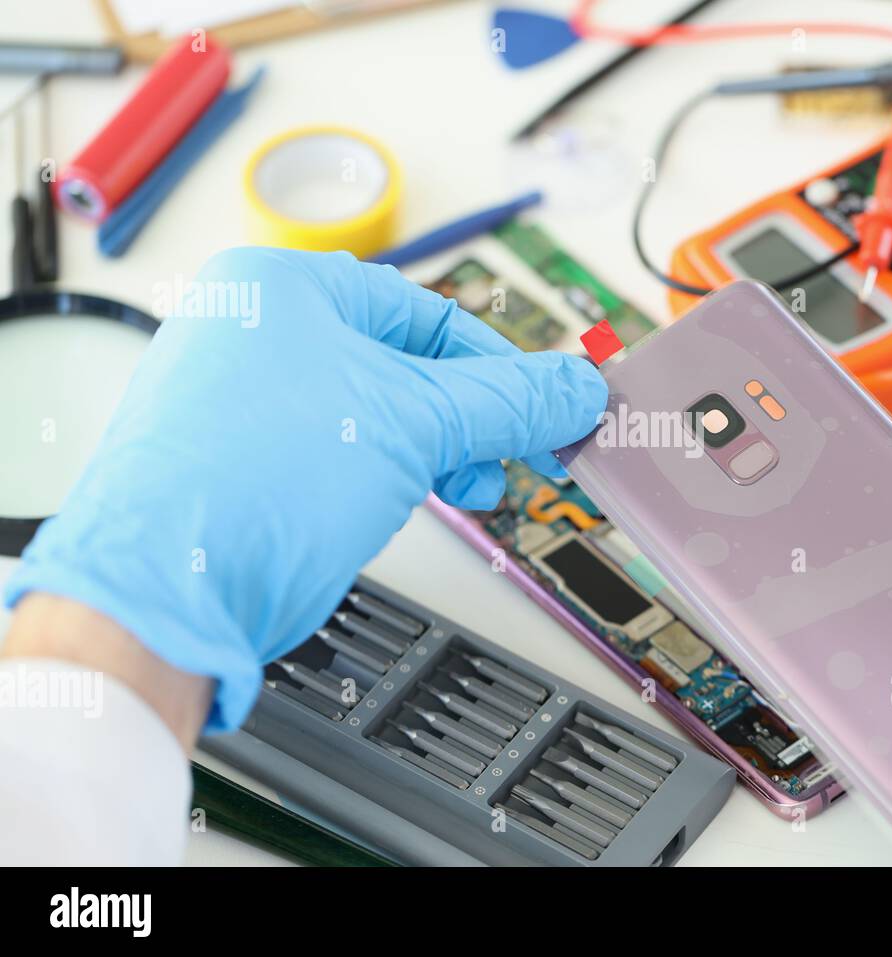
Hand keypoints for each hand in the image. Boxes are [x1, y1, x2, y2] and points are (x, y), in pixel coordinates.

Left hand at [4, 248, 606, 732]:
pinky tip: (408, 503)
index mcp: (282, 288)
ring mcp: (239, 400)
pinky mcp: (238, 461)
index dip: (500, 367)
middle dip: (467, 420)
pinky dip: (386, 474)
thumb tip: (575, 388)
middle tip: (510, 456)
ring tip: (466, 488)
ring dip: (433, 452)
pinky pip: (337, 451)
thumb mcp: (415, 425)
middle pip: (403, 365)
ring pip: (372, 413)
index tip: (546, 408)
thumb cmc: (250, 487)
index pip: (428, 314)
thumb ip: (507, 402)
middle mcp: (253, 332)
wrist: (164, 596)